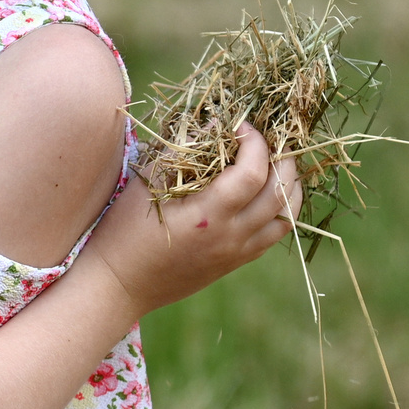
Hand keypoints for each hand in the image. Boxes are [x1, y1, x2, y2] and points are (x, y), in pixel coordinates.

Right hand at [78, 122, 301, 316]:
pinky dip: (280, 209)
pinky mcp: (235, 263)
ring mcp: (237, 253)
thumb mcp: (144, 185)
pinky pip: (274, 235)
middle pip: (280, 193)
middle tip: (270, 139)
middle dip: (282, 158)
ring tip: (278, 164)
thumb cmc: (123, 231)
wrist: (119, 285)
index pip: (252, 173)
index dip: (255, 143)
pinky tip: (267, 193)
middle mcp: (231, 236)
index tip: (241, 126)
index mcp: (208, 215)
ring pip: (287, 217)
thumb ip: (180, 152)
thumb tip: (213, 122)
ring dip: (289, 185)